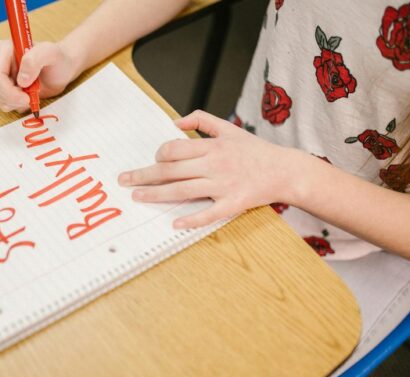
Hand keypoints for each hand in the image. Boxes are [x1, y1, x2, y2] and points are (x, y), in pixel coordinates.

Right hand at [0, 40, 78, 112]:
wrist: (62, 69)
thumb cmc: (57, 58)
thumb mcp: (51, 53)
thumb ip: (35, 59)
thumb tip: (21, 80)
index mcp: (5, 49)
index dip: (8, 90)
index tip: (26, 97)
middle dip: (13, 98)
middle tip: (30, 98)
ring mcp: (2, 76)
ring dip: (16, 102)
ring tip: (32, 94)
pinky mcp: (6, 87)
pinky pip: (5, 103)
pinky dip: (18, 105)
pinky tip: (29, 97)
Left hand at [117, 110, 304, 228]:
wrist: (285, 171)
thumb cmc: (254, 150)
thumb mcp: (229, 128)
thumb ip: (201, 120)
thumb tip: (173, 122)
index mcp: (213, 147)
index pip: (175, 149)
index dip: (159, 155)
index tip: (154, 161)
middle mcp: (215, 165)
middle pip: (172, 171)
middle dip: (145, 175)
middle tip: (124, 181)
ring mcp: (223, 185)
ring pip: (183, 191)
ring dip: (157, 195)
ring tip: (137, 197)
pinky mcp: (233, 204)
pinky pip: (209, 213)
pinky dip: (191, 219)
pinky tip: (174, 223)